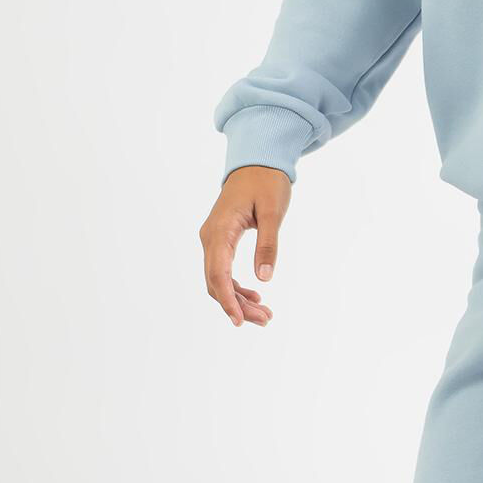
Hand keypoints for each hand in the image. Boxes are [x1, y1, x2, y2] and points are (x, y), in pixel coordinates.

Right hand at [200, 167, 291, 325]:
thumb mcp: (272, 212)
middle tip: (265, 320)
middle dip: (238, 306)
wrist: (256, 162)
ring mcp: (212, 240)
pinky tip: (255, 296)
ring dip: (238, 300)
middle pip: (216, 282)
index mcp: (220, 231)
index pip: (218, 274)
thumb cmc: (266, 182)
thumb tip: (264, 277)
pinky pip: (222, 270)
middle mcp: (210, 238)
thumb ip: (267, 244)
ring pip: (218, 280)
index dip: (228, 301)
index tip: (240, 321)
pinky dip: (236, 287)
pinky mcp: (220, 241)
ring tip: (264, 314)